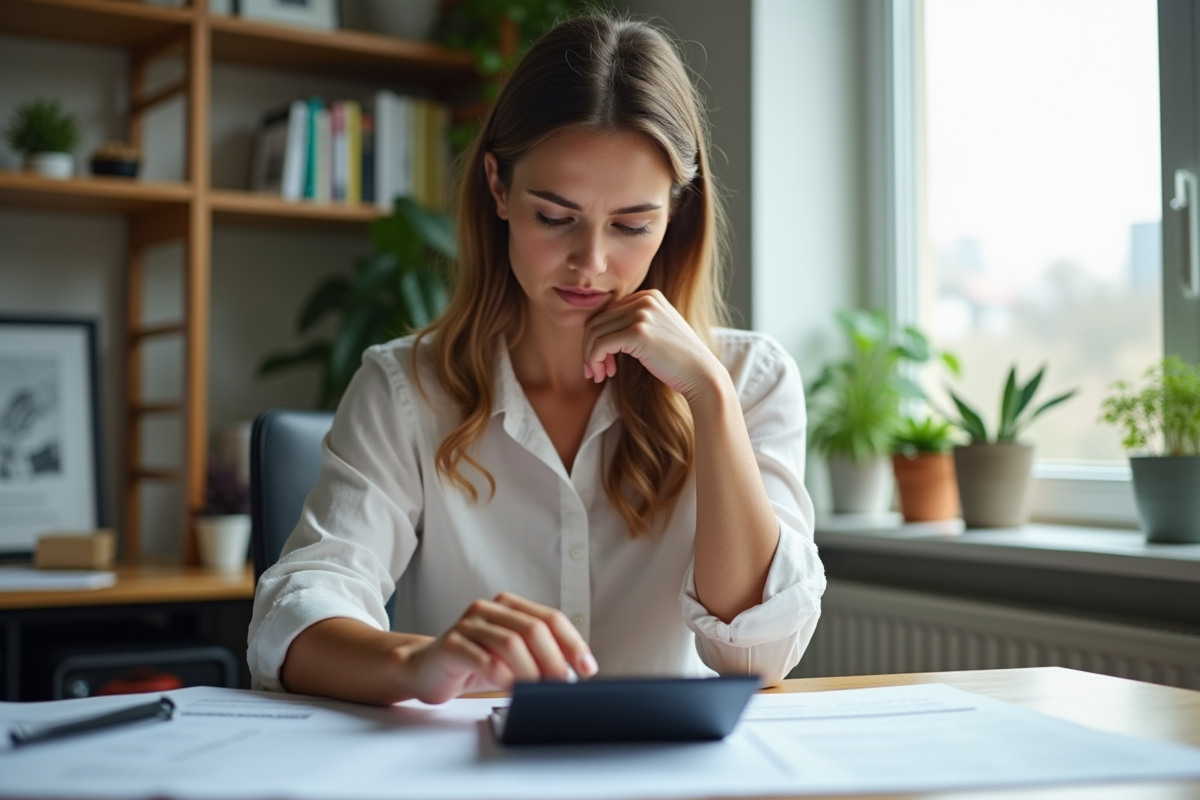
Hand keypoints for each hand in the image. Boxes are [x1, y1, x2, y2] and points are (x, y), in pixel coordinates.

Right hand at [400, 592, 597, 703]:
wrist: (427, 670)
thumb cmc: (474, 664)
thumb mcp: (512, 657)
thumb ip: (538, 656)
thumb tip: (575, 674)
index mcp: (508, 606)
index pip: (550, 618)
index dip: (573, 643)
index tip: (587, 668)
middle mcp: (489, 610)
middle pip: (533, 629)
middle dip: (555, 660)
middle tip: (563, 685)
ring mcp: (468, 625)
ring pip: (511, 643)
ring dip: (531, 671)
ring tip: (539, 690)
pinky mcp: (451, 645)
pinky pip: (485, 660)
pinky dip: (504, 677)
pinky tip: (511, 689)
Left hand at [582, 289, 722, 402]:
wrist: (702, 375)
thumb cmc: (677, 361)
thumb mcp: (654, 332)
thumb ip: (631, 324)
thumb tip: (591, 331)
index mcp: (649, 295)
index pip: (606, 313)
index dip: (597, 338)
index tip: (603, 362)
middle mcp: (645, 299)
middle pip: (596, 321)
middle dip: (590, 349)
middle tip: (595, 372)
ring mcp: (643, 314)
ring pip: (594, 333)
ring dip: (591, 358)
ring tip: (598, 375)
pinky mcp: (639, 332)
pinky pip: (600, 345)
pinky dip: (595, 361)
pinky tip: (604, 375)